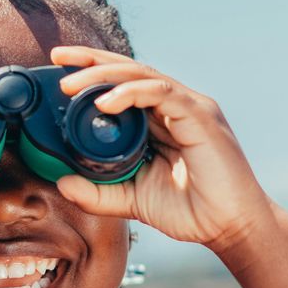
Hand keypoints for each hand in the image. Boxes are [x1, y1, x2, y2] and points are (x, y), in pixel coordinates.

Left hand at [49, 46, 274, 252]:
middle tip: (57, 59)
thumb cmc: (190, 211)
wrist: (231, 227)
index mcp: (160, 119)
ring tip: (71, 85)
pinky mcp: (201, 116)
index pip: (122, 84)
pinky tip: (105, 103)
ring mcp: (189, 107)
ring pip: (142, 76)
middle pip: (129, 70)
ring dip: (103, 76)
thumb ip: (98, 193)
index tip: (57, 68)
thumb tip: (61, 183)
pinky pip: (163, 94)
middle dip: (90, 61)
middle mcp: (175, 105)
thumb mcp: (132, 200)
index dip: (91, 71)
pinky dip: (131, 93)